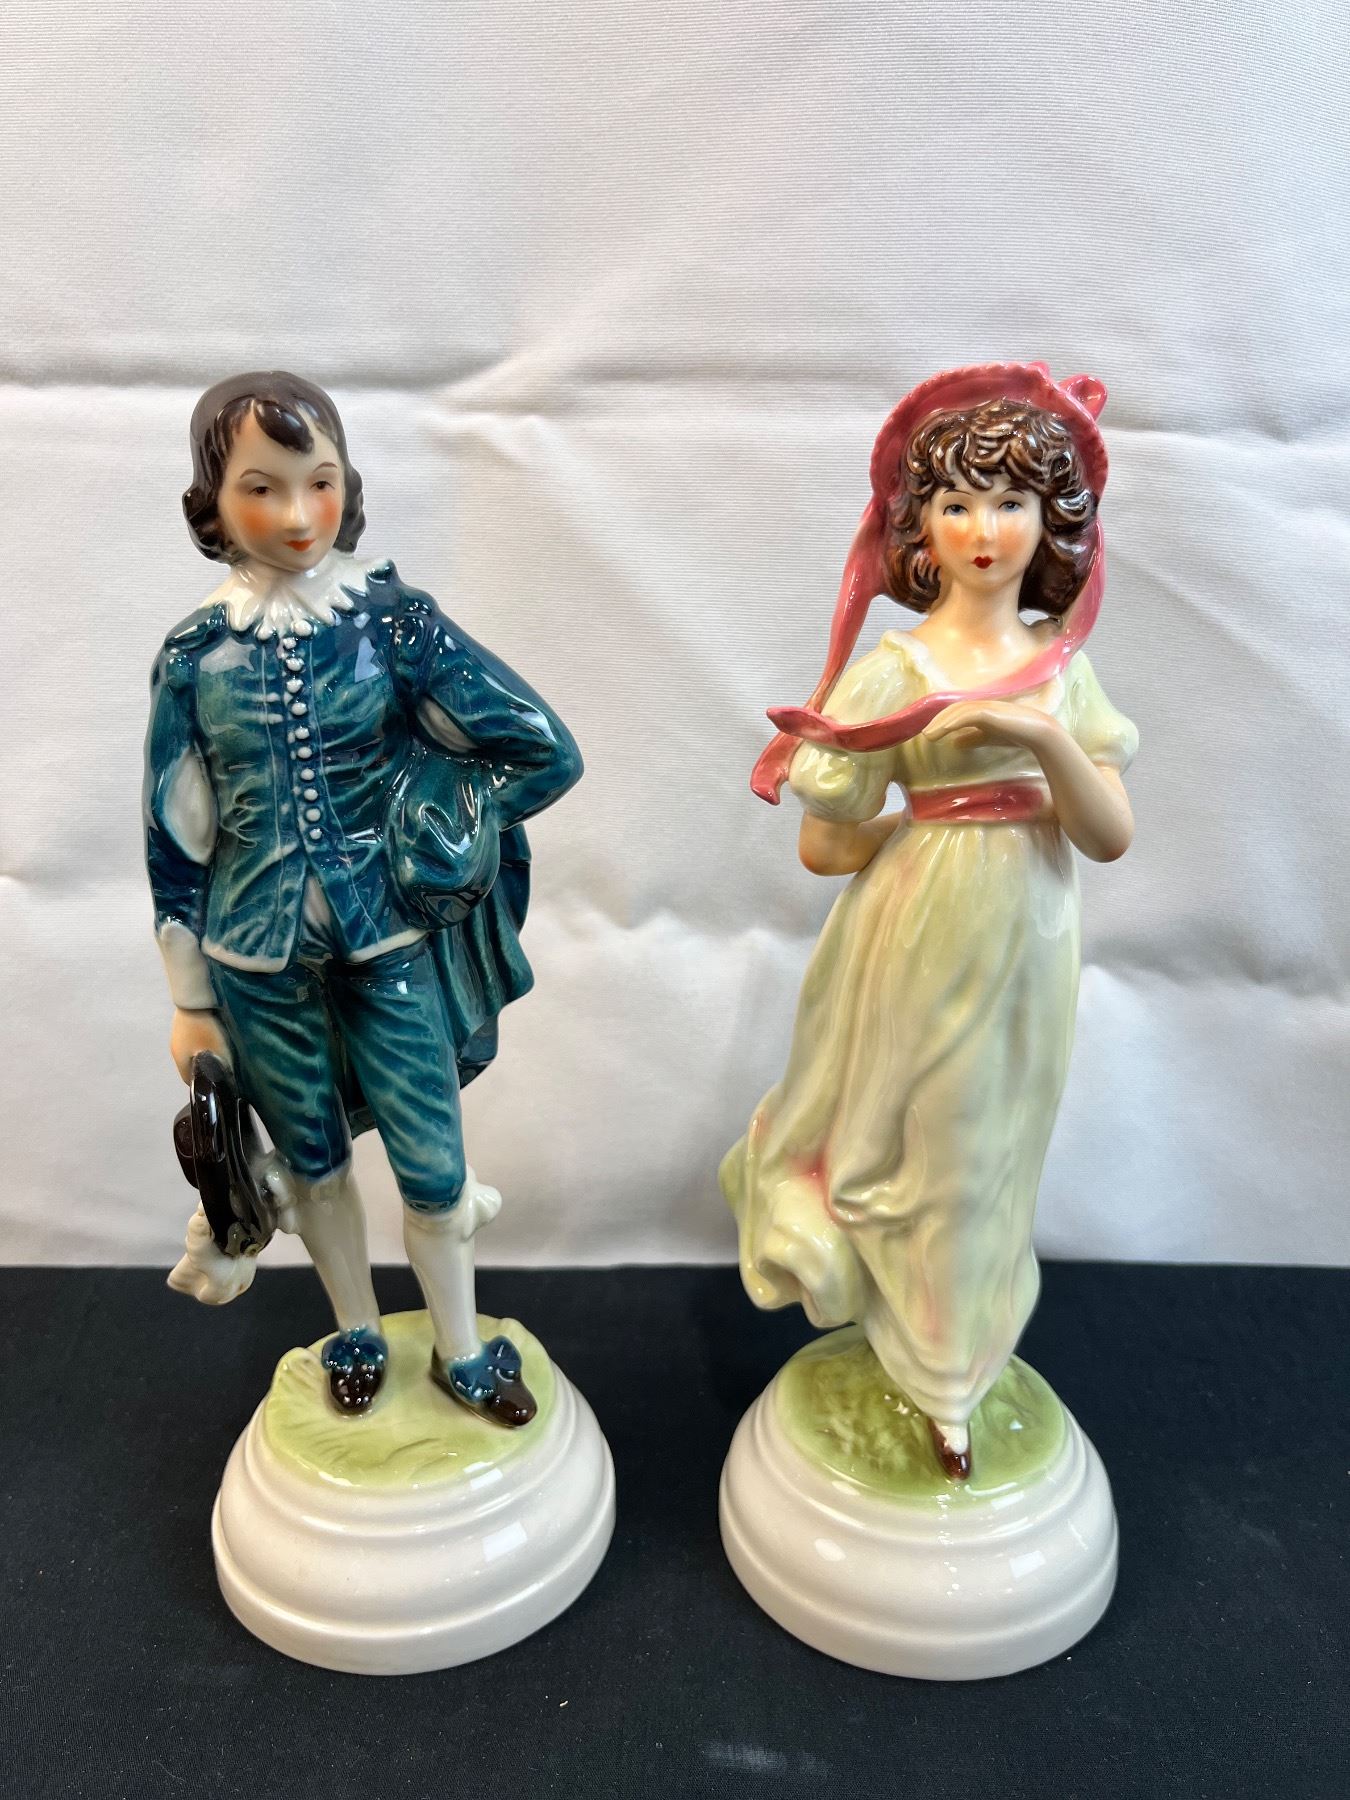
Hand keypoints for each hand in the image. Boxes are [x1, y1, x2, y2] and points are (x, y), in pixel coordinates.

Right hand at [170, 1008, 231, 1083]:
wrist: (196, 994)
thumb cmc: (206, 1028)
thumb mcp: (218, 1052)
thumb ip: (221, 1069)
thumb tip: (227, 1080)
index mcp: (180, 1058)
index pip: (188, 1079)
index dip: (203, 1083)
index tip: (218, 1082)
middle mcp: (175, 1047)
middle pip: (190, 1063)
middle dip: (205, 1067)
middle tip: (222, 1064)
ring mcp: (177, 1032)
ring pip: (191, 1049)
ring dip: (204, 1051)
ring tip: (220, 1048)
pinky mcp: (182, 1020)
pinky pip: (193, 1036)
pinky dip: (202, 1039)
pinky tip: (214, 1033)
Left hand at [922, 699, 1054, 752]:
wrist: (1039, 733)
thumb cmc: (1016, 734)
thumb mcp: (989, 738)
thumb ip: (973, 739)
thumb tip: (955, 743)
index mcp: (980, 710)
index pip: (956, 711)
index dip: (941, 720)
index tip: (929, 733)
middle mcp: (982, 705)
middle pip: (954, 708)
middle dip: (937, 720)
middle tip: (925, 734)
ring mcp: (987, 707)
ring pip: (959, 710)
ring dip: (942, 722)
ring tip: (929, 735)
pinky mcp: (991, 712)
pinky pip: (969, 715)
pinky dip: (955, 721)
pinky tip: (945, 730)